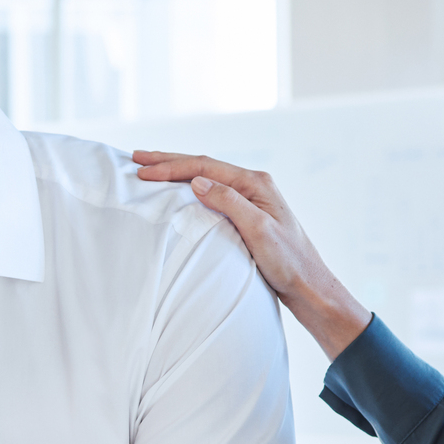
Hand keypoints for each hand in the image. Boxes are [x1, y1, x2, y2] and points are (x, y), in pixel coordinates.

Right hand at [131, 150, 371, 358]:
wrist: (308, 286)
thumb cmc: (289, 262)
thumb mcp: (259, 231)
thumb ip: (229, 202)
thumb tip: (197, 181)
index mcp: (255, 183)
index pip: (204, 167)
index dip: (171, 167)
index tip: (142, 170)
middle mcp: (253, 185)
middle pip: (203, 165)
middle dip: (168, 161)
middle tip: (135, 157)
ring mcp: (249, 199)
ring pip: (205, 177)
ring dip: (176, 172)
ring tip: (149, 167)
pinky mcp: (246, 215)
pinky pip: (210, 193)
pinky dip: (188, 188)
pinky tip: (176, 191)